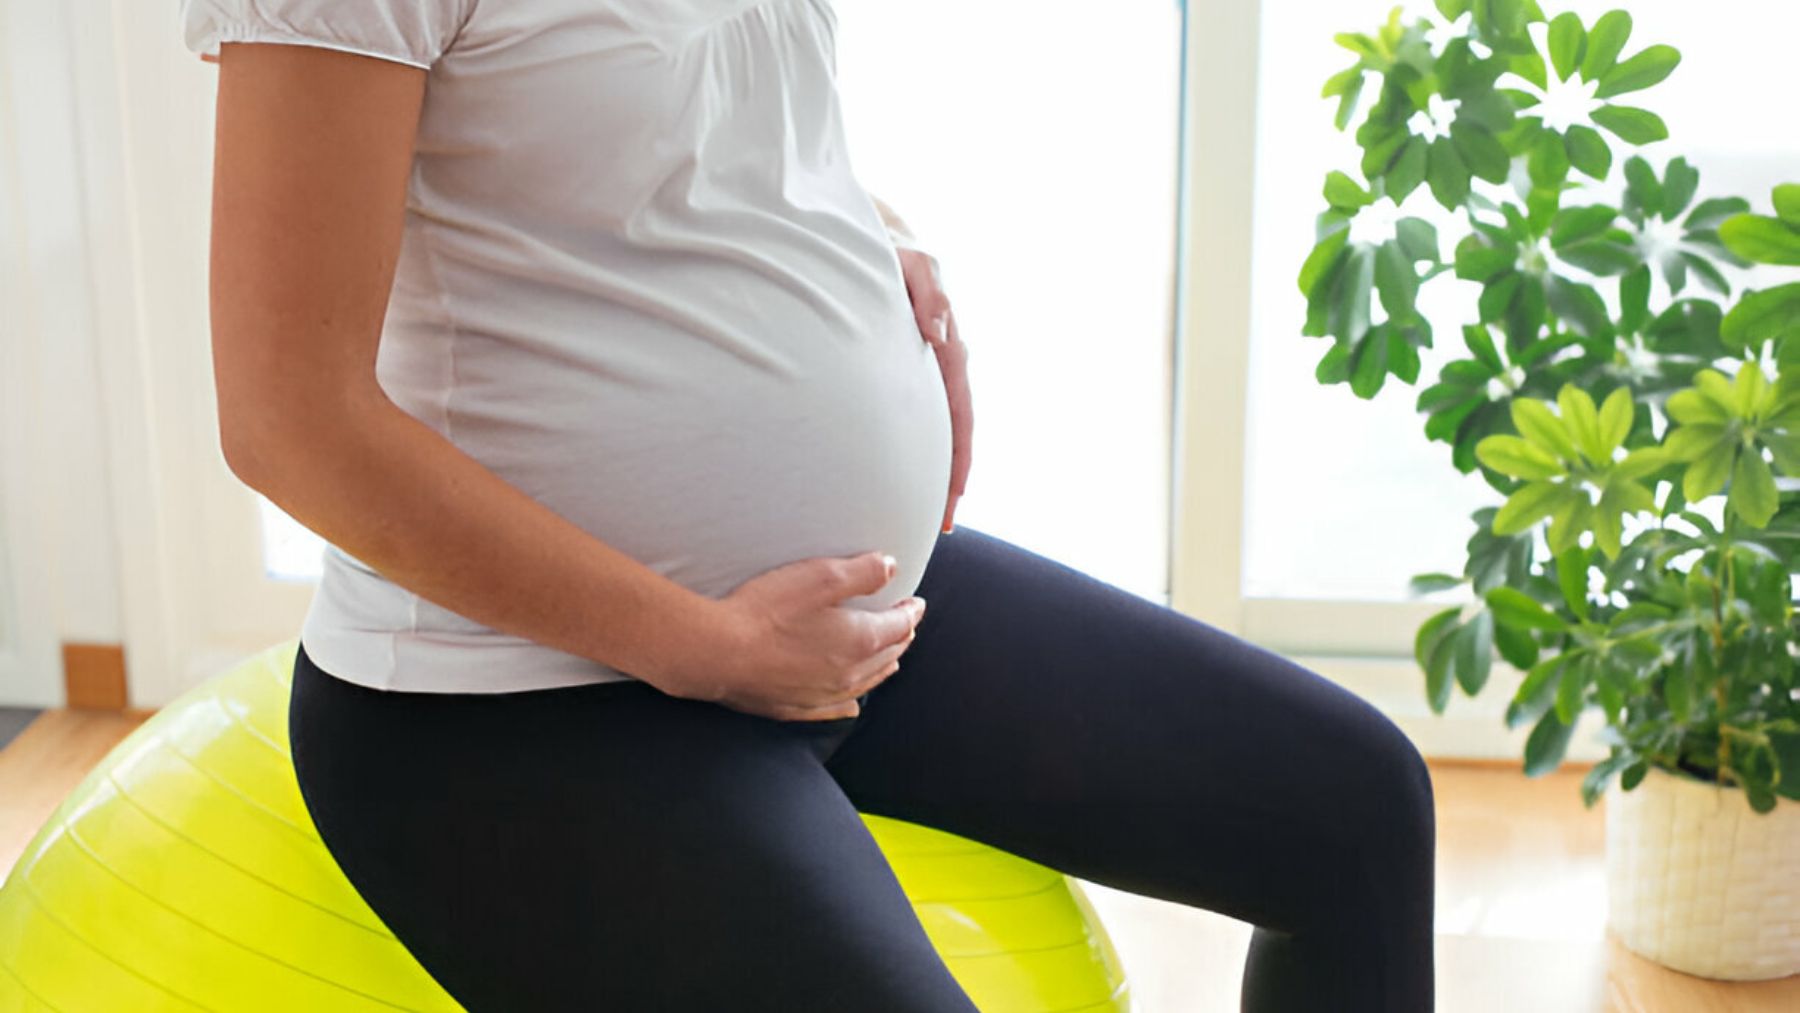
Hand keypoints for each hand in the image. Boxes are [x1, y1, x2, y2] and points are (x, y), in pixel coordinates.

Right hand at [659, 550, 926, 720]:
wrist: (717, 652)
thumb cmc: (768, 611)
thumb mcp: (820, 576)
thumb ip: (862, 571)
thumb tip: (891, 567)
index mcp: (861, 641)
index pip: (900, 626)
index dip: (911, 612)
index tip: (915, 602)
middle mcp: (849, 675)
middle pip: (887, 655)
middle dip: (900, 637)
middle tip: (904, 624)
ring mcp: (823, 696)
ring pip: (867, 682)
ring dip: (882, 665)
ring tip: (889, 656)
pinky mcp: (796, 708)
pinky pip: (836, 708)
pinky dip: (851, 700)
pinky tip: (852, 704)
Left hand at [896, 246, 972, 534]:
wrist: (880, 238)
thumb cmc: (895, 250)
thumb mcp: (915, 263)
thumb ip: (929, 294)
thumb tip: (940, 335)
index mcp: (949, 347)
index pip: (960, 410)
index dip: (960, 454)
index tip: (956, 494)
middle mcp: (943, 363)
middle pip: (954, 432)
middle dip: (952, 478)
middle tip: (945, 523)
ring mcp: (927, 371)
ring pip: (937, 429)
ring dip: (938, 470)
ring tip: (932, 514)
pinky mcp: (909, 371)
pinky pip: (919, 416)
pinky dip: (920, 448)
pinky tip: (906, 474)